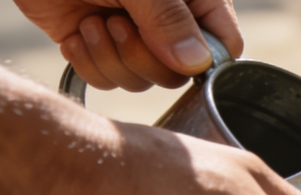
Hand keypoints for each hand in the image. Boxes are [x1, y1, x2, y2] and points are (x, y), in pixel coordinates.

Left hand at [12, 0, 242, 90]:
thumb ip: (168, 19)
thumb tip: (197, 64)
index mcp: (193, 0)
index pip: (223, 46)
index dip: (202, 61)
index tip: (170, 52)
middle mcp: (169, 22)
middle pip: (179, 73)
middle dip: (142, 58)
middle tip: (116, 23)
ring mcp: (135, 37)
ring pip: (143, 81)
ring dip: (111, 58)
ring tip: (91, 23)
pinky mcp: (102, 49)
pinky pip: (110, 81)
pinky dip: (89, 64)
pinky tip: (76, 34)